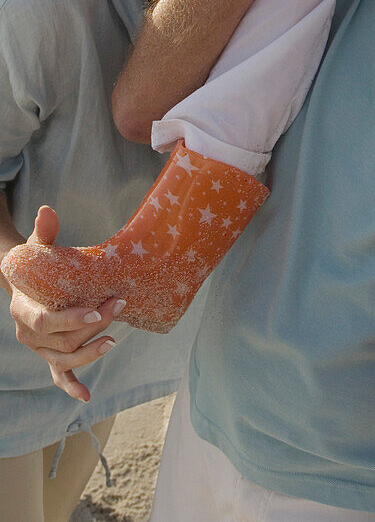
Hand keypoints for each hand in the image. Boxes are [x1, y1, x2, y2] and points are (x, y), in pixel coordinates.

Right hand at [7, 207, 124, 401]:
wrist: (23, 282)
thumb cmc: (35, 262)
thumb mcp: (37, 246)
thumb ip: (43, 231)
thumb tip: (47, 210)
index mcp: (22, 309)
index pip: (46, 321)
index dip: (72, 318)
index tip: (99, 308)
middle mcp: (28, 334)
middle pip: (61, 340)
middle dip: (92, 327)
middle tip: (120, 306)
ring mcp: (39, 348)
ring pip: (64, 358)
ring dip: (90, 351)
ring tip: (115, 339)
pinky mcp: (49, 355)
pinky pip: (58, 376)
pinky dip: (71, 385)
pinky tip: (87, 395)